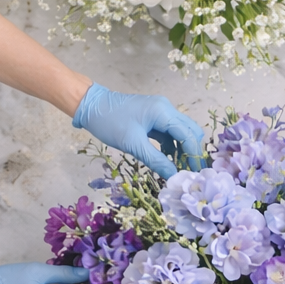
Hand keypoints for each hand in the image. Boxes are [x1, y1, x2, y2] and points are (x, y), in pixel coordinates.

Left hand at [72, 85, 205, 178]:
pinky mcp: (154, 117)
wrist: (89, 105)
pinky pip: (170, 133)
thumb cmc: (109, 122)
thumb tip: (174, 178)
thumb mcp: (133, 144)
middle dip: (192, 152)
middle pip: (190, 131)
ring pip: (181, 132)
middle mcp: (166, 109)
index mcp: (163, 112)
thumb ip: (156, 161)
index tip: (195, 174)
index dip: (194, 156)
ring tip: (178, 169)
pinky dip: (172, 146)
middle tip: (189, 172)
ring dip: (182, 150)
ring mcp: (161, 112)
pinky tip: (168, 160)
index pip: (188, 136)